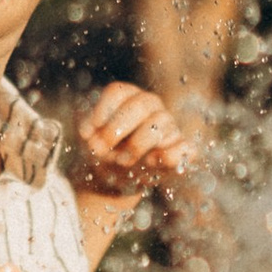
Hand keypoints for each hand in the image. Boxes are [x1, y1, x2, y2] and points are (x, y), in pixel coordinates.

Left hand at [67, 80, 192, 201]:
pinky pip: (184, 148)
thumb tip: (90, 134)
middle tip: (101, 148)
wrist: (117, 179)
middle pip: (140, 104)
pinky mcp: (182, 150)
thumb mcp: (90, 141)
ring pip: (159, 123)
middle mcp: (151, 106)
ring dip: (136, 144)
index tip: (87, 133)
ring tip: (122, 161)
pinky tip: (150, 163)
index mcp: (128, 97)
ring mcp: (169, 126)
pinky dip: (169, 156)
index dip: (101, 112)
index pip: (117, 92)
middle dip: (116, 128)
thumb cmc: (105, 152)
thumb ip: (88, 134)